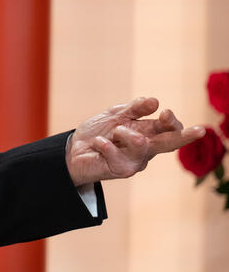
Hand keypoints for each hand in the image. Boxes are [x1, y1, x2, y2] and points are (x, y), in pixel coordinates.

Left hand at [66, 97, 205, 185]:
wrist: (72, 151)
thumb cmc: (97, 133)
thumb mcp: (114, 115)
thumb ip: (133, 109)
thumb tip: (154, 102)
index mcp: (148, 133)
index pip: (168, 129)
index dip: (172, 122)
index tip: (166, 113)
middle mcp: (146, 149)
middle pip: (169, 143)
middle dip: (184, 136)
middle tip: (198, 131)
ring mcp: (135, 161)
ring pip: (142, 145)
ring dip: (125, 133)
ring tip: (114, 132)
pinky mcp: (121, 170)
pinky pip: (117, 154)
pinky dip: (105, 144)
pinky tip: (98, 143)